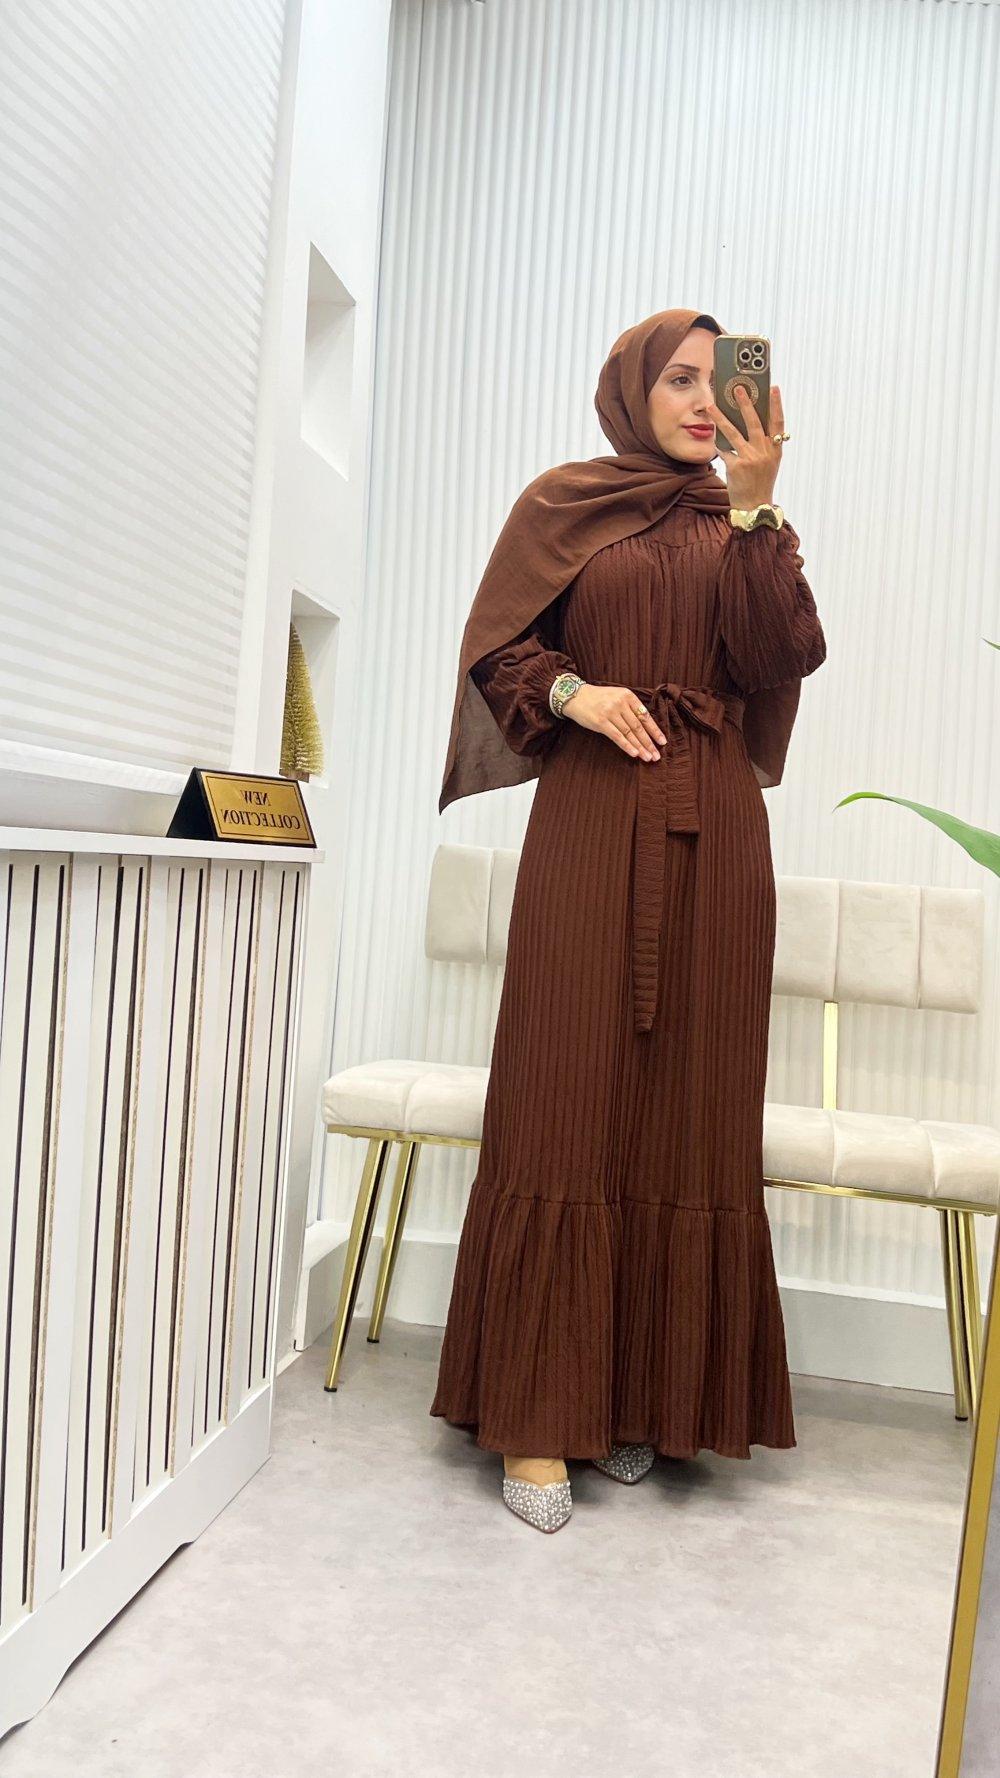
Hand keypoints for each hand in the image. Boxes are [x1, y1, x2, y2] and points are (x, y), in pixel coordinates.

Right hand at [562, 683, 666, 761]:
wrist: (575, 696)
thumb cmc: (598, 698)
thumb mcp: (617, 696)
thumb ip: (630, 708)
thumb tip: (645, 727)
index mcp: (628, 696)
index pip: (645, 716)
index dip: (655, 730)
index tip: (662, 742)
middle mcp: (621, 703)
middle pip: (639, 727)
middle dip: (649, 742)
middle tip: (657, 755)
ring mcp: (611, 713)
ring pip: (629, 733)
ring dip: (640, 747)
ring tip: (648, 757)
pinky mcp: (601, 722)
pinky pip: (617, 736)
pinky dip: (627, 746)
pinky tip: (635, 754)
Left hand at [705, 383, 784, 509]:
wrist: (754, 507)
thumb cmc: (760, 482)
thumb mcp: (769, 462)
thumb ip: (765, 444)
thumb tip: (751, 420)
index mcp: (775, 450)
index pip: (778, 422)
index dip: (776, 404)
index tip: (773, 388)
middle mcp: (765, 453)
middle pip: (755, 422)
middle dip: (746, 404)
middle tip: (738, 388)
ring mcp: (750, 459)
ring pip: (733, 433)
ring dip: (721, 417)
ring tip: (711, 406)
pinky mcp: (736, 467)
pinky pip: (723, 449)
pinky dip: (717, 441)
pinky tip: (710, 431)